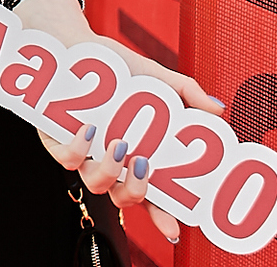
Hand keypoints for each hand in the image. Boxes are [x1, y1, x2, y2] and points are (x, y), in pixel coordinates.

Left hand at [23, 0, 226, 246]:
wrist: (77, 46)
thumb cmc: (119, 68)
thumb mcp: (157, 78)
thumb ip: (189, 93)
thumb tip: (219, 111)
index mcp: (138, 156)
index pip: (154, 196)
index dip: (164, 217)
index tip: (176, 228)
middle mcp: (111, 162)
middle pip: (125, 198)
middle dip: (138, 192)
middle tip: (146, 165)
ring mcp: (84, 154)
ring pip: (96, 184)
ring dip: (111, 171)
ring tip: (120, 144)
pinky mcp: (57, 141)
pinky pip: (67, 159)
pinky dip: (79, 149)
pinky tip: (90, 129)